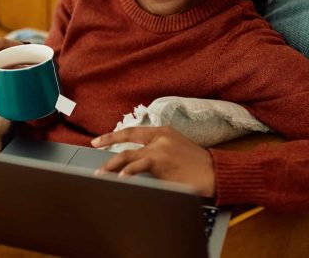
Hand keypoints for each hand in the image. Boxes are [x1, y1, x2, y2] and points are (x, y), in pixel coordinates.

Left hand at [91, 126, 215, 197]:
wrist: (215, 171)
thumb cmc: (197, 163)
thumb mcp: (176, 147)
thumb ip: (158, 148)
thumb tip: (137, 160)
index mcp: (162, 131)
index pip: (133, 131)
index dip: (114, 135)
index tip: (99, 139)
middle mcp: (159, 137)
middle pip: (127, 139)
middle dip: (107, 144)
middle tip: (93, 149)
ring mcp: (159, 148)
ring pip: (128, 155)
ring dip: (112, 166)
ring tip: (101, 174)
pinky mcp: (161, 162)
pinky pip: (139, 166)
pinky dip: (128, 172)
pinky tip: (121, 178)